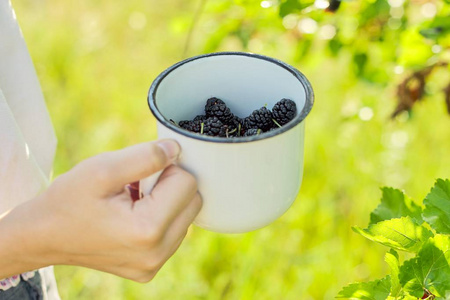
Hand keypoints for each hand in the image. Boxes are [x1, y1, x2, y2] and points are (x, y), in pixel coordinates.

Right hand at [1, 140, 200, 281]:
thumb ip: (146, 156)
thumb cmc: (68, 200)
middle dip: (170, 185)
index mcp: (147, 230)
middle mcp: (156, 255)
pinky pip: (174, 233)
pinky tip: (134, 215)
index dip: (166, 168)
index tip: (139, 172)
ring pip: (187, 217)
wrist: (43, 236)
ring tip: (132, 202)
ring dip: (166, 202)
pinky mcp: (150, 269)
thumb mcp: (103, 169)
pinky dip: (161, 218)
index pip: (188, 183)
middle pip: (194, 201)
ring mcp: (153, 266)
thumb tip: (177, 149)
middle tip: (137, 185)